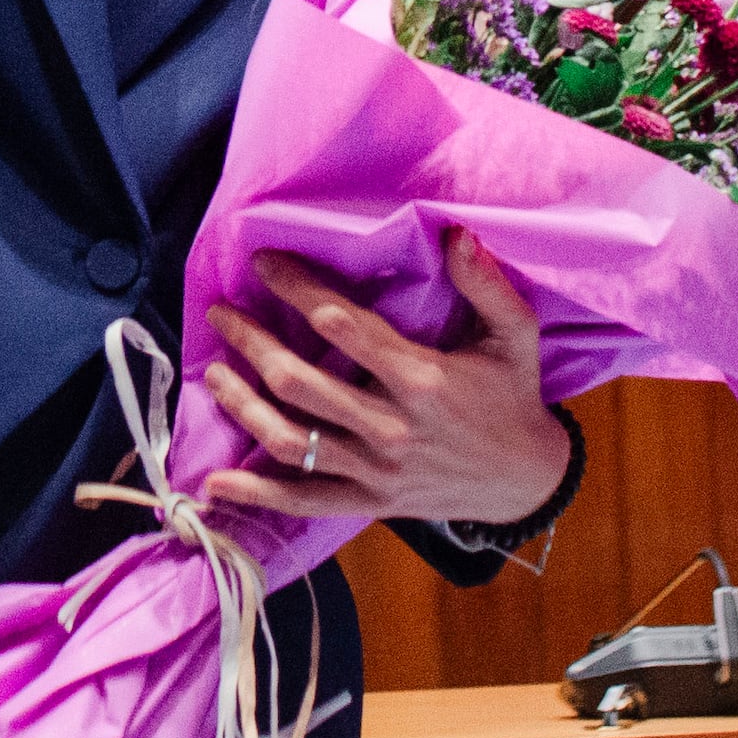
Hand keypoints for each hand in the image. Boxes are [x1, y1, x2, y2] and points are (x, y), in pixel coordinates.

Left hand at [199, 233, 567, 527]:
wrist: (524, 481)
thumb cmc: (512, 397)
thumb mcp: (516, 335)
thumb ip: (487, 284)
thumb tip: (457, 234)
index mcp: (422, 379)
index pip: (342, 326)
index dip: (296, 289)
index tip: (264, 263)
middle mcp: (390, 427)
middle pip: (299, 382)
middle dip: (251, 341)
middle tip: (220, 312)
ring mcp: (375, 471)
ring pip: (291, 439)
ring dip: (242, 405)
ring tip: (213, 373)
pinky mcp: (367, 503)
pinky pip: (302, 500)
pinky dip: (256, 494)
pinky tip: (214, 482)